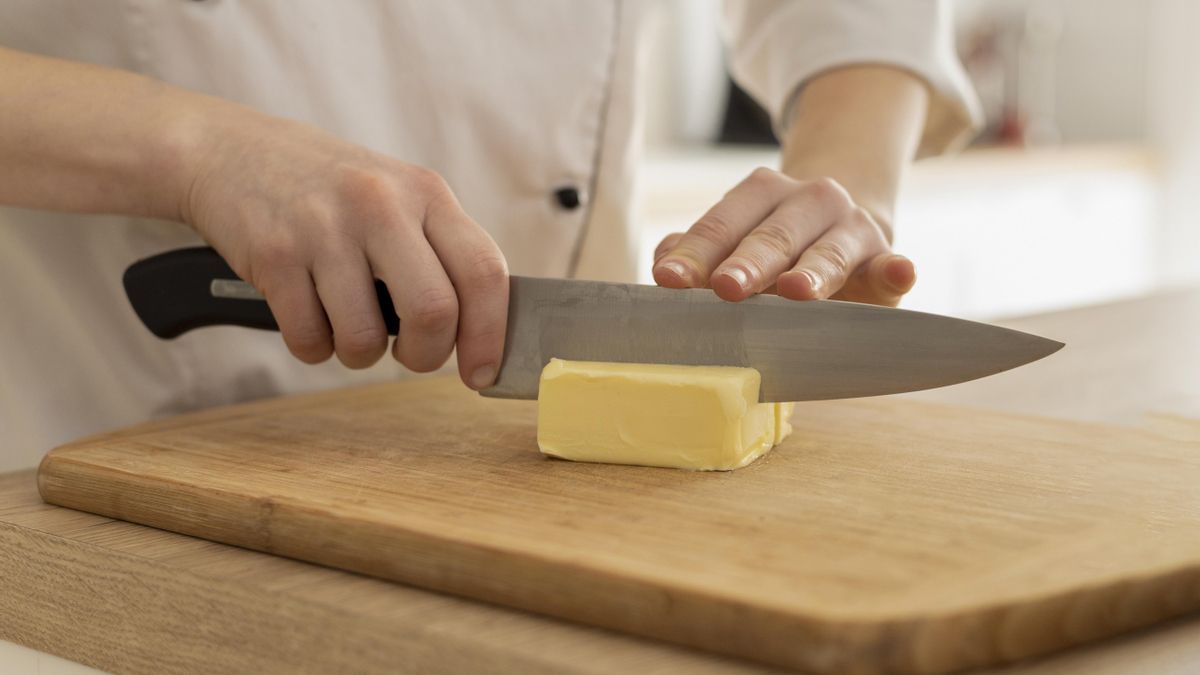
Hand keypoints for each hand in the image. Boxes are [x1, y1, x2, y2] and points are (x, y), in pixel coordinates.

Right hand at [183, 110, 507, 388]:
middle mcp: (381, 204)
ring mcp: (326, 228)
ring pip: (365, 337)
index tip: (483, 372)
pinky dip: (313, 346)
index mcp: (426, 193)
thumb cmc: (329, 191)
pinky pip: (309, 339)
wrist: (228, 150)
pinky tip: (308, 314)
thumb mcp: (397, 198)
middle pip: (434, 312)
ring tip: (348, 327)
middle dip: (425, 355)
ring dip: (360, 354)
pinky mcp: (274, 254)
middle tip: (409, 354)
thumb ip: (440, 253)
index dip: (491, 334)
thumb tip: (482, 334)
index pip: (483, 271)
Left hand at [651, 168, 914, 306]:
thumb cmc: (773, 250)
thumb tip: (663, 262)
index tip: (668, 280)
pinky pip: (891, 266)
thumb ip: (696, 254)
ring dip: (813, 271)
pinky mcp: (885, 259)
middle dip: (748, 263)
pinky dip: (895, 270)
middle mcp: (808, 200)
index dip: (694, 255)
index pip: (721, 226)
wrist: (843, 235)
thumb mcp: (735, 244)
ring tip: (796, 291)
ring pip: (828, 251)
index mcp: (760, 193)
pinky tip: (899, 273)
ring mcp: (851, 228)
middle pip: (771, 236)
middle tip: (725, 287)